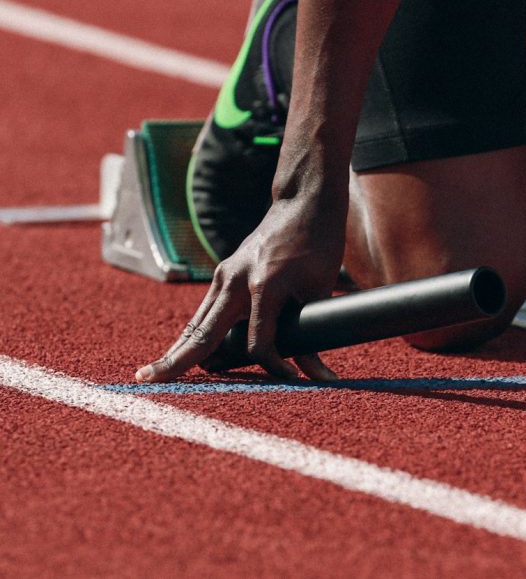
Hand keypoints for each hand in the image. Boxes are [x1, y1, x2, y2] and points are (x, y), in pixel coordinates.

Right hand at [135, 195, 346, 381]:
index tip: (293, 380)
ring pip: (197, 322)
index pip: (258, 343)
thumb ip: (312, 332)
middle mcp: (235, 280)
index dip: (275, 367)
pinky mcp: (224, 273)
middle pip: (203, 333)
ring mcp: (225, 275)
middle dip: (177, 361)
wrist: (303, 203)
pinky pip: (205, 310)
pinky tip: (179, 352)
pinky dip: (193, 333)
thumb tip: (315, 374)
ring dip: (178, 349)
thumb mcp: (320, 290)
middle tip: (147, 381)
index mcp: (264, 285)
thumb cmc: (318, 245)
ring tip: (153, 374)